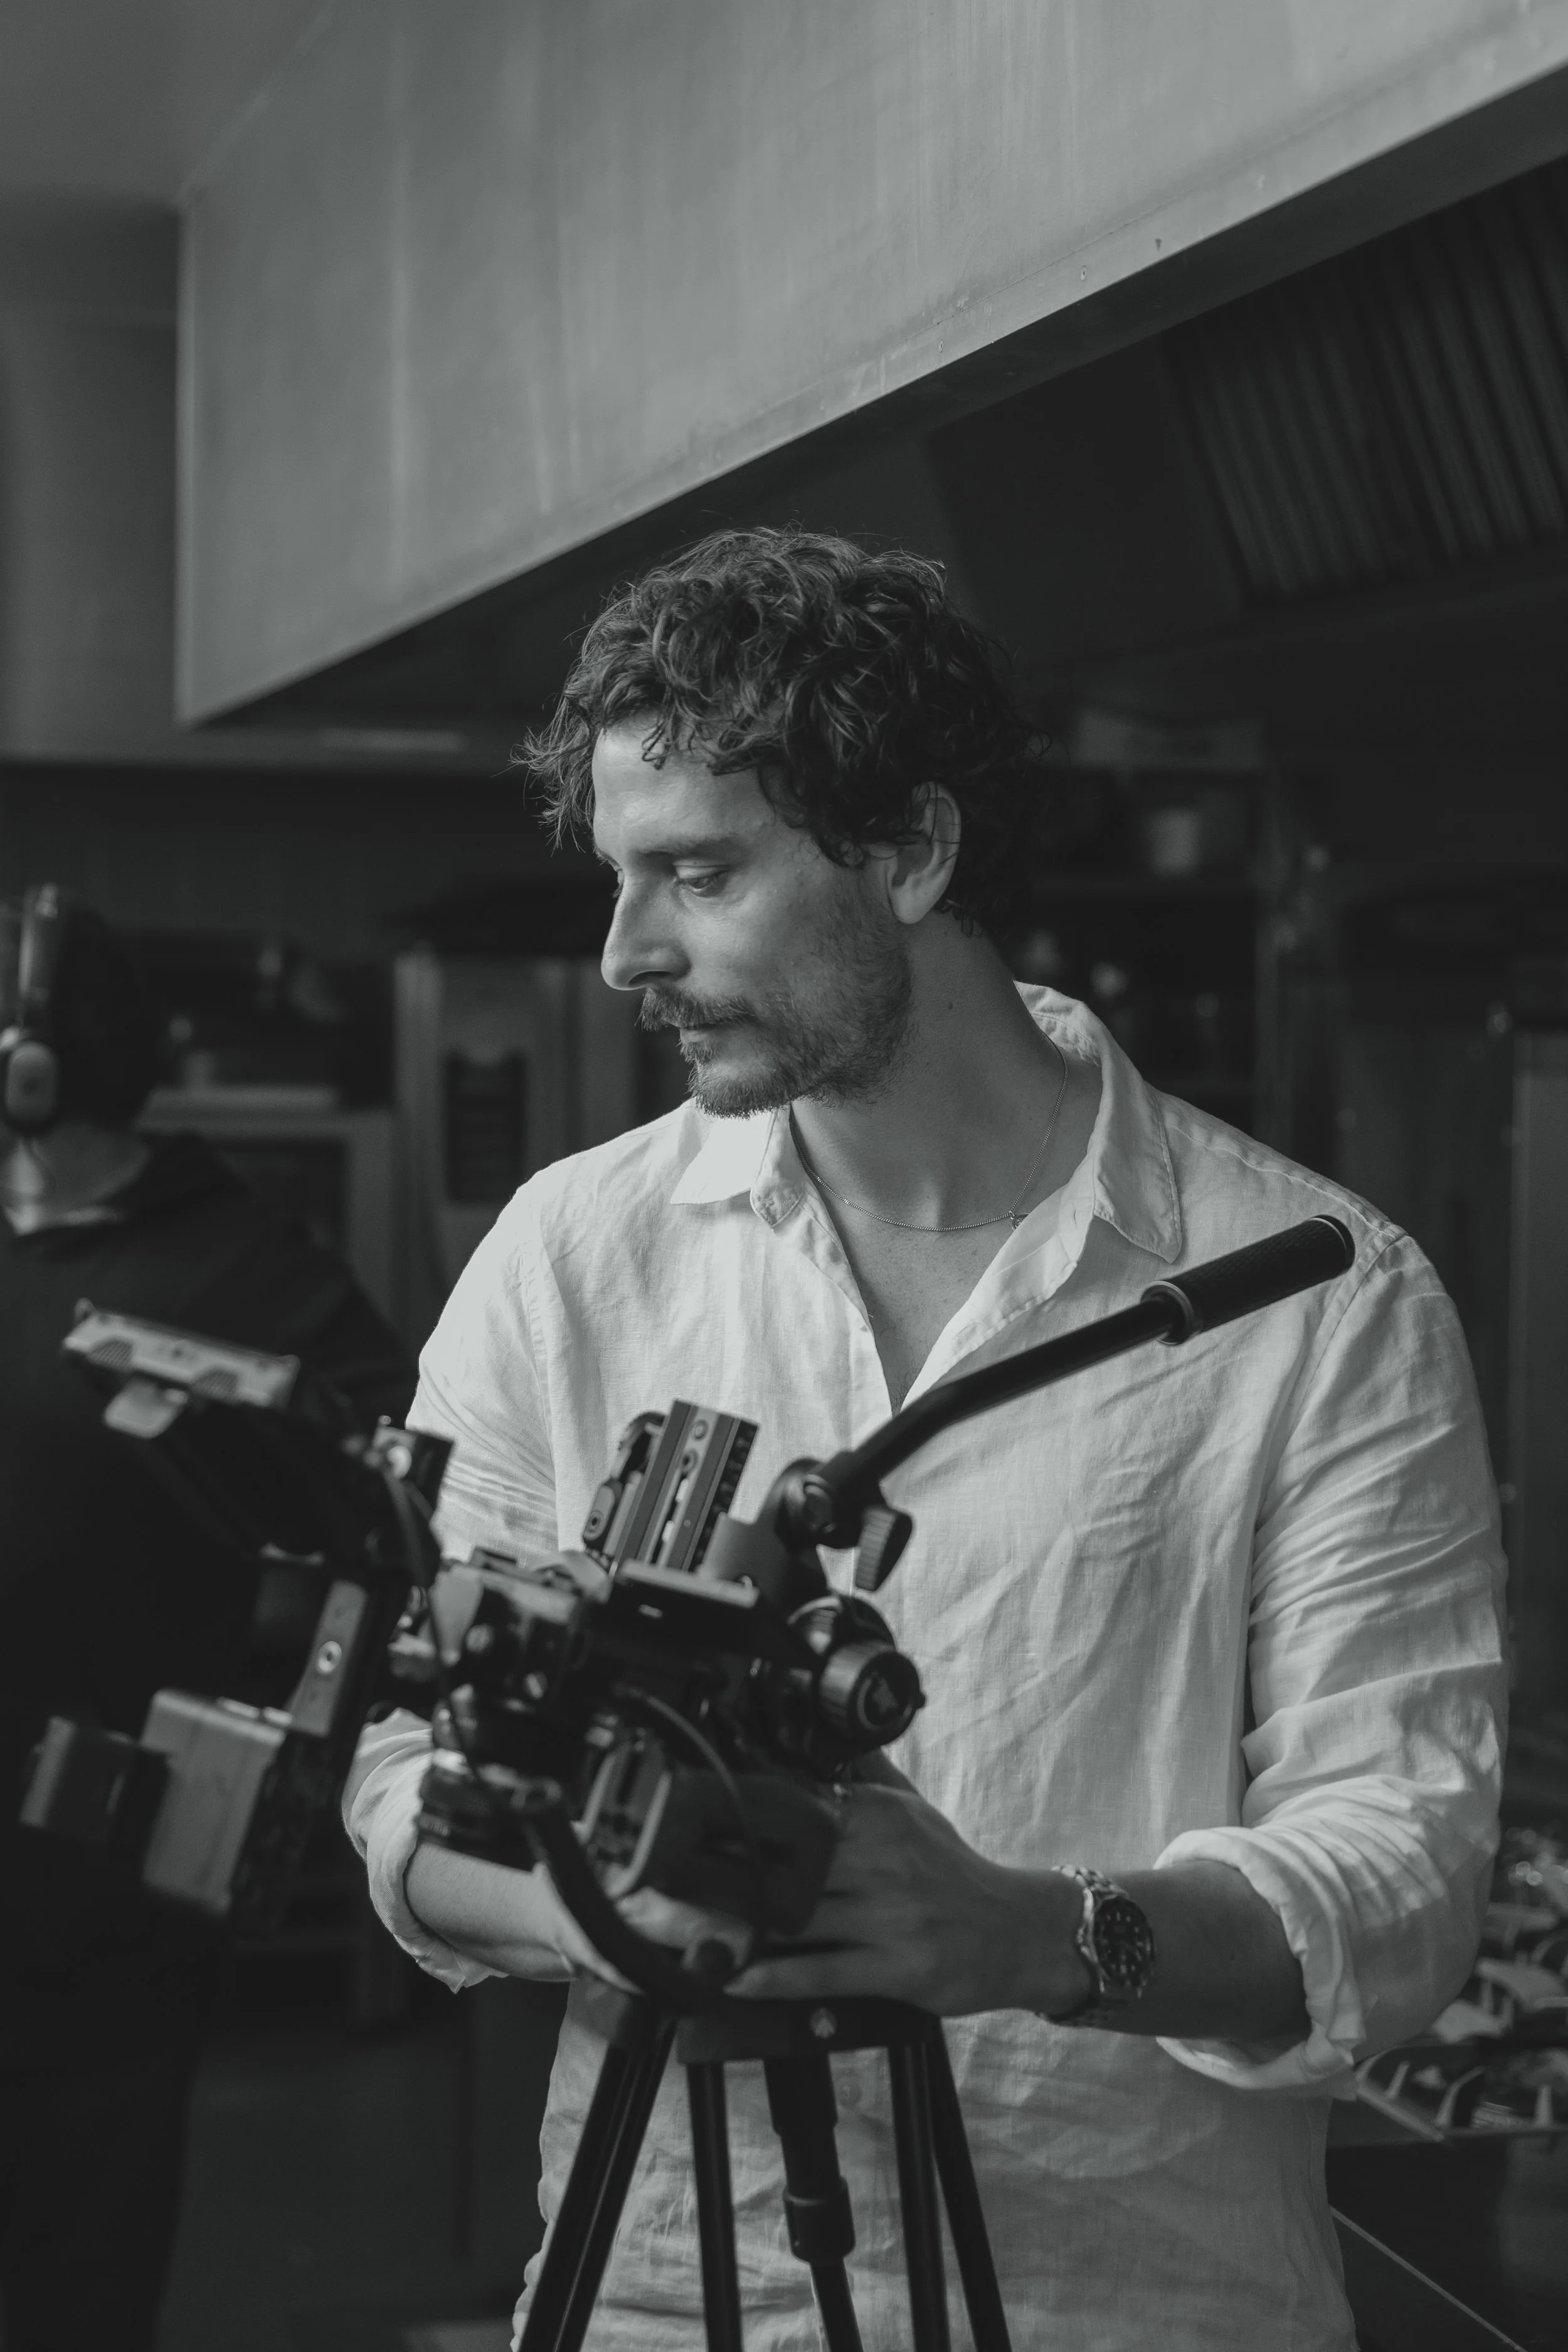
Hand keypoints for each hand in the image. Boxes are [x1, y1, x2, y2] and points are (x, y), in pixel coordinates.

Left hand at [621, 1785, 1087, 2017]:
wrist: (1017, 1932)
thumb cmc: (954, 1874)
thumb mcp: (915, 1812)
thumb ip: (866, 1776)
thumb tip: (825, 1735)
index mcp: (879, 1817)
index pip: (798, 1808)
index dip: (741, 1816)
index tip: (689, 1818)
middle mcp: (883, 1860)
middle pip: (787, 1863)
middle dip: (722, 1871)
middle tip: (660, 1877)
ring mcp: (891, 1916)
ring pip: (797, 1918)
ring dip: (733, 1925)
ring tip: (677, 1927)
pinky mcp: (898, 1968)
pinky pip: (823, 1970)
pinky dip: (773, 1975)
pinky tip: (735, 1975)